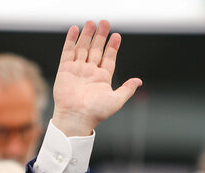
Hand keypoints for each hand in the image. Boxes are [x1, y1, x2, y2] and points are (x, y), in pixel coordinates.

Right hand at [52, 20, 141, 136]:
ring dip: (88, 35)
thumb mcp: (117, 100)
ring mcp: (77, 69)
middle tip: (105, 23)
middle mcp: (90, 72)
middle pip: (96, 49)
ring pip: (83, 48)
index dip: (112, 47)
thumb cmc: (97, 112)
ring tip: (92, 23)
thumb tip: (139, 81)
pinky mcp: (65, 70)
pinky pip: (68, 51)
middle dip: (101, 36)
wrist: (76, 117)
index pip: (109, 58)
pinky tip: (75, 30)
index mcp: (102, 78)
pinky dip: (71, 40)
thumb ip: (127, 89)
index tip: (117, 36)